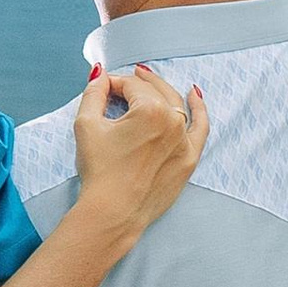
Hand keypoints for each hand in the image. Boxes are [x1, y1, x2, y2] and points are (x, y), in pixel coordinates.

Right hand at [70, 64, 207, 246]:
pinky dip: (199, 110)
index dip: (112, 84)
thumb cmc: (100, 172)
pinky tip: (194, 95)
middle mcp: (173, 121)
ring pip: (175, 105)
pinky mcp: (189, 158)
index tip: (101, 91)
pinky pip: (200, 128)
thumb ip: (94, 93)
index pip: (131, 85)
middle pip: (154, 91)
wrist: (113, 212)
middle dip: (134, 85)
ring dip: (160, 91)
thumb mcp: (86, 125)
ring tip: (147, 82)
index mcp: (150, 110)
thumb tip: (100, 74)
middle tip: (117, 87)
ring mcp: (184, 140)